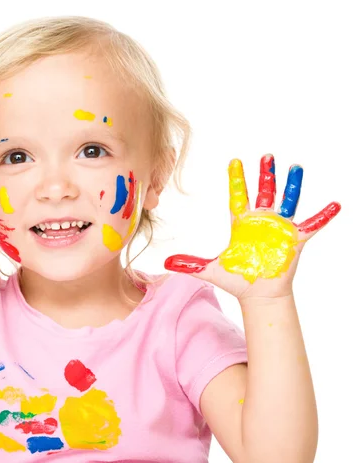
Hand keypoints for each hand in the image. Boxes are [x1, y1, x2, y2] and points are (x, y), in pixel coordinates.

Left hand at [164, 154, 340, 300]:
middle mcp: (261, 221)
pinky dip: (323, 216)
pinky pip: (312, 225)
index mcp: (241, 223)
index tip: (234, 160)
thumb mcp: (210, 269)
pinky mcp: (294, 240)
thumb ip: (189, 263)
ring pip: (287, 201)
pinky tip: (334, 205)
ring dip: (291, 185)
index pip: (238, 196)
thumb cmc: (238, 279)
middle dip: (265, 174)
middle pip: (264, 192)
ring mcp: (279, 229)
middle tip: (266, 155)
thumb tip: (165, 261)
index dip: (237, 179)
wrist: (258, 295)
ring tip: (295, 167)